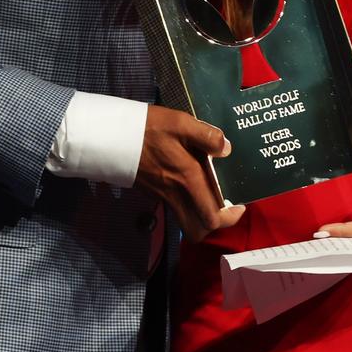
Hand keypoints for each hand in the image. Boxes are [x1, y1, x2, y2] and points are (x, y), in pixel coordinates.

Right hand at [135, 104, 244, 241]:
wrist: (113, 136)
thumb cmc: (149, 128)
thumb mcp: (180, 122)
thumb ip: (206, 136)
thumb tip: (226, 149)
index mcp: (188, 179)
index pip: (212, 216)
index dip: (230, 217)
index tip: (239, 205)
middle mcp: (177, 194)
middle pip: (199, 230)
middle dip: (215, 224)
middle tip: (225, 206)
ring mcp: (163, 196)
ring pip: (187, 223)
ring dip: (201, 218)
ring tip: (211, 197)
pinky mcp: (154, 192)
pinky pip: (176, 209)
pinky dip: (188, 206)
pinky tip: (192, 184)